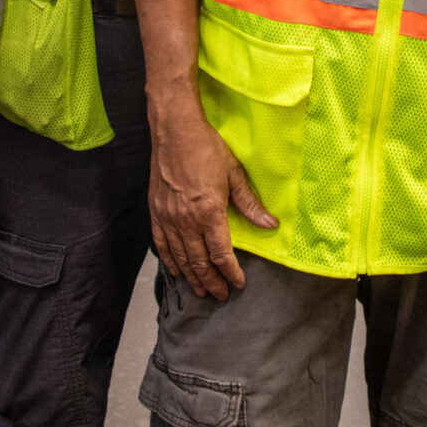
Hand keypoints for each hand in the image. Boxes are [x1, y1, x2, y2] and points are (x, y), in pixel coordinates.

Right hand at [148, 92, 276, 299]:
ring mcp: (168, 218)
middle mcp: (186, 221)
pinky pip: (161, 244)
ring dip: (192, 277)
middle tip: (220, 295)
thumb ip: (250, 204)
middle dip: (212, 282)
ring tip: (201, 290)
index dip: (230, 273)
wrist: (175, 131)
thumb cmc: (206, 148)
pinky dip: (169, 261)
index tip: (238, 284)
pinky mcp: (156, 212)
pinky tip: (176, 271)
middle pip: (199, 262)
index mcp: (208, 212)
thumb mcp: (234, 174)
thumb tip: (270, 224)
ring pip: (180, 258)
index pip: (221, 254)